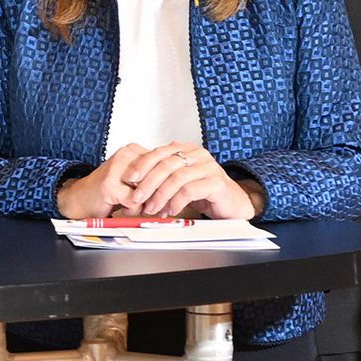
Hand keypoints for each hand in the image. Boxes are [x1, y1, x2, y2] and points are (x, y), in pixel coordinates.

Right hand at [57, 143, 174, 219]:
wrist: (80, 198)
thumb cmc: (108, 190)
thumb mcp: (134, 179)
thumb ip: (153, 178)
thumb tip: (178, 186)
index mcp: (134, 150)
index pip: (164, 164)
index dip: (169, 183)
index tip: (170, 196)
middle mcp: (126, 154)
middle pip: (158, 177)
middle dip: (158, 196)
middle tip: (154, 206)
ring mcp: (117, 167)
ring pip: (147, 190)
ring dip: (143, 204)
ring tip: (132, 206)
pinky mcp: (109, 184)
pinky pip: (134, 201)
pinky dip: (131, 210)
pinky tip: (121, 209)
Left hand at [128, 143, 257, 221]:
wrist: (232, 203)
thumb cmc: (204, 192)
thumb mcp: (179, 183)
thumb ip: (161, 179)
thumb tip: (133, 186)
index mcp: (186, 150)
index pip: (159, 152)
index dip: (142, 165)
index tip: (129, 178)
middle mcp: (197, 154)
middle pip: (166, 165)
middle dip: (148, 183)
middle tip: (137, 198)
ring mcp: (208, 167)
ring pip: (177, 178)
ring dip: (160, 196)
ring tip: (152, 208)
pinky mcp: (216, 182)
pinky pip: (190, 191)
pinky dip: (176, 202)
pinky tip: (170, 211)